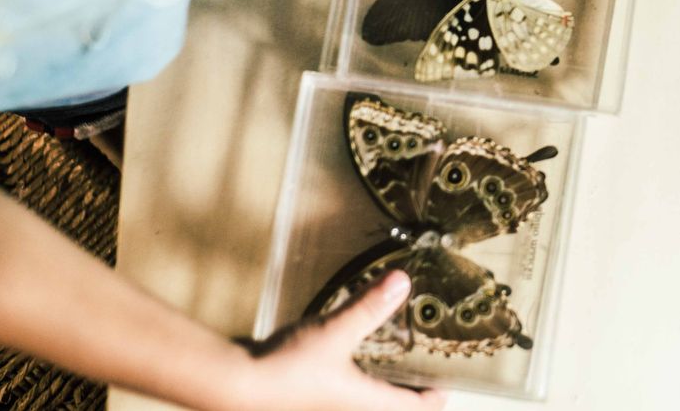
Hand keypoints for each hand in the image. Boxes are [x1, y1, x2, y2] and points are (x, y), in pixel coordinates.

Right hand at [237, 271, 444, 410]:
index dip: (432, 397)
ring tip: (388, 352)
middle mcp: (347, 409)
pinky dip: (350, 371)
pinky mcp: (304, 395)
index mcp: (364, 404)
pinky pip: (339, 386)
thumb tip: (403, 282)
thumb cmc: (288, 370)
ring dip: (377, 378)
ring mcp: (325, 405)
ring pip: (361, 396)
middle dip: (406, 387)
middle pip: (387, 404)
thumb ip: (369, 308)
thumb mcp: (336, 333)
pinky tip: (344, 349)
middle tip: (422, 362)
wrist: (234, 388)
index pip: (412, 408)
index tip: (446, 385)